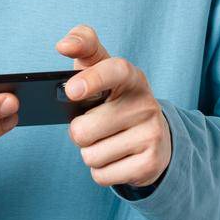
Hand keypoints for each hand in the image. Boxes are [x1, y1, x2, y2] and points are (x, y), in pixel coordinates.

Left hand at [56, 24, 171, 189]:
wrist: (156, 138)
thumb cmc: (115, 99)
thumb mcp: (102, 69)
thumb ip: (84, 45)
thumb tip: (64, 44)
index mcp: (132, 77)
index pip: (114, 70)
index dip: (92, 78)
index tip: (71, 90)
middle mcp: (146, 104)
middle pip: (84, 130)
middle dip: (79, 133)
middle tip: (94, 126)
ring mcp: (152, 135)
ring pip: (91, 155)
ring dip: (90, 152)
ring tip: (107, 141)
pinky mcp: (150, 164)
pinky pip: (101, 175)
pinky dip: (101, 170)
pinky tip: (116, 159)